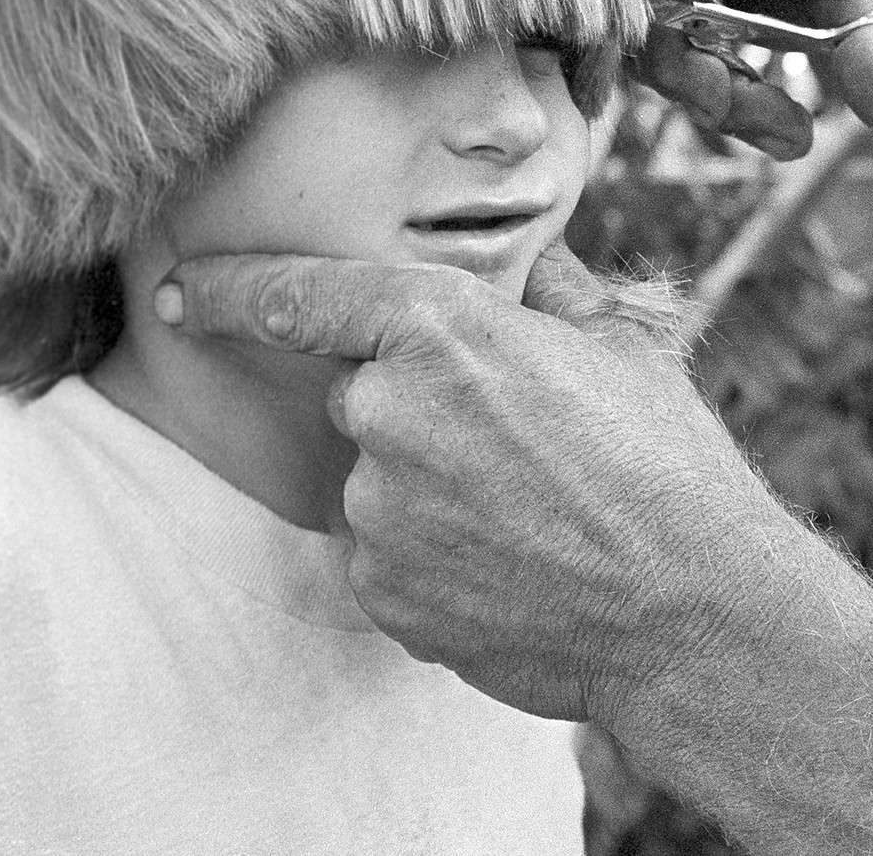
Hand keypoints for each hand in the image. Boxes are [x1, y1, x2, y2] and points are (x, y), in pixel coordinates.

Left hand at [156, 245, 799, 727]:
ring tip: (535, 521)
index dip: (228, 290)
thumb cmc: (667, 465)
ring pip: (379, 486)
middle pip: (362, 399)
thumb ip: (546, 291)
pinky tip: (514, 570)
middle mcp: (389, 411)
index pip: (298, 296)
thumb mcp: (619, 344)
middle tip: (522, 454)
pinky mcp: (383, 593)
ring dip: (434, 495)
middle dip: (422, 416)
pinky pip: (388, 561)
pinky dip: (436, 563)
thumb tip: (525, 260)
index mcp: (441, 327)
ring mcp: (379, 510)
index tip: (178, 294)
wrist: (693, 611)